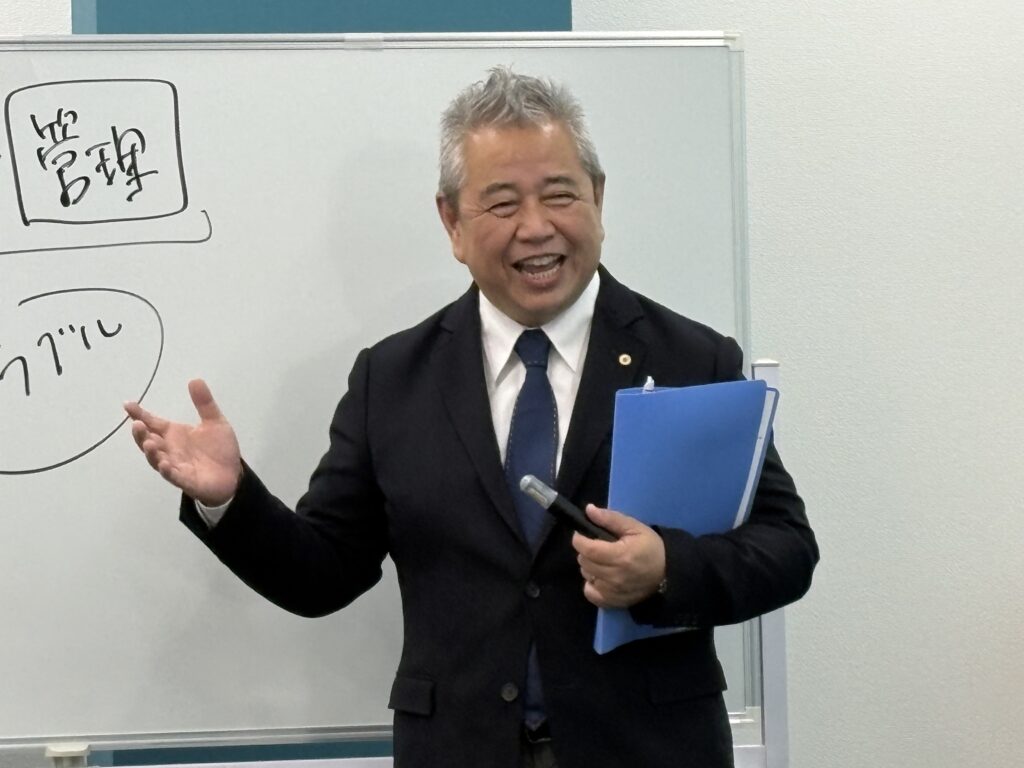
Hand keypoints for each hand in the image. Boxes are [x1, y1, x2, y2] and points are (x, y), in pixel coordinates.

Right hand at [124, 379, 242, 505]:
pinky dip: (167, 470)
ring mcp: (175, 465)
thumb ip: (204, 404)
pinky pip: (173, 476)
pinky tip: (165, 464)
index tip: (128, 405)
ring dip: (151, 452)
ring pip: (156, 459)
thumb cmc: (218, 448)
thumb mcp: (215, 422)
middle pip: (149, 441)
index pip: (152, 422)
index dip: (140, 414)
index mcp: (173, 434)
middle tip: (137, 424)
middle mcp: (169, 449)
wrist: (232, 474)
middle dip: (141, 434)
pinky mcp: (185, 480)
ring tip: (149, 443)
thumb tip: (195, 380)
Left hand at [573, 505, 665, 608]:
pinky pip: (590, 594)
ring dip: (589, 566)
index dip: (579, 539)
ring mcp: (613, 591)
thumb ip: (610, 518)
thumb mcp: (635, 527)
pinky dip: (591, 584)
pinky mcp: (613, 602)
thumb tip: (588, 510)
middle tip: (597, 546)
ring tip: (602, 561)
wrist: (668, 573)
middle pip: (584, 562)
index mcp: (620, 556)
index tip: (581, 534)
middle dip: (586, 551)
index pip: (587, 549)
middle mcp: (614, 576)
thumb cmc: (651, 547)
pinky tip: (600, 577)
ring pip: (586, 575)